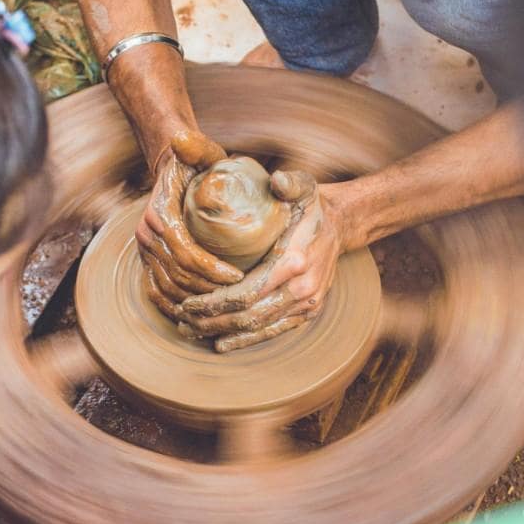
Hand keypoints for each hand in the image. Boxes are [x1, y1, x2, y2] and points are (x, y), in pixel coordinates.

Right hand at [136, 130, 244, 318]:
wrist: (171, 169)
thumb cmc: (194, 163)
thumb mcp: (200, 152)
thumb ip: (197, 147)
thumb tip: (182, 139)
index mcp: (159, 214)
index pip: (186, 252)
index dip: (211, 270)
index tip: (239, 276)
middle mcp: (146, 235)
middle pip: (178, 276)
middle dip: (209, 291)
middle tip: (239, 296)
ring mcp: (144, 250)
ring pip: (168, 288)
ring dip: (195, 301)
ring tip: (224, 306)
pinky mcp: (147, 261)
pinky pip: (155, 292)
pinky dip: (174, 306)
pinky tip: (196, 316)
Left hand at [176, 171, 345, 351]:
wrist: (341, 226)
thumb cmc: (312, 206)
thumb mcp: (303, 186)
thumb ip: (289, 182)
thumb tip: (276, 179)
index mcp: (294, 261)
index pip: (247, 292)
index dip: (214, 303)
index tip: (188, 302)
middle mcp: (302, 289)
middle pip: (248, 316)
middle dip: (212, 322)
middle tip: (182, 321)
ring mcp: (307, 304)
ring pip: (258, 328)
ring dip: (223, 333)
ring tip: (193, 330)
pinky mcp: (307, 312)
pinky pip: (274, 331)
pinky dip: (246, 340)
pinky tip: (222, 343)